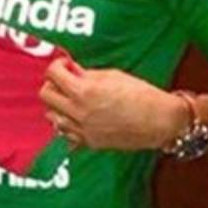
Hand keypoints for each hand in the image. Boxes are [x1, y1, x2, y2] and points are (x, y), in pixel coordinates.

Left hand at [40, 58, 188, 150]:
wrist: (161, 121)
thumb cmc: (142, 95)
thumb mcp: (113, 76)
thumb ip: (87, 74)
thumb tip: (71, 71)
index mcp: (84, 91)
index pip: (53, 74)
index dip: (57, 65)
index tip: (65, 64)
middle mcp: (79, 112)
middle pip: (46, 95)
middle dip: (53, 84)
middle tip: (65, 80)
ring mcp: (83, 129)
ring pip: (52, 116)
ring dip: (57, 105)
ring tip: (71, 99)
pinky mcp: (90, 142)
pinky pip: (65, 133)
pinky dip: (66, 123)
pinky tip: (78, 116)